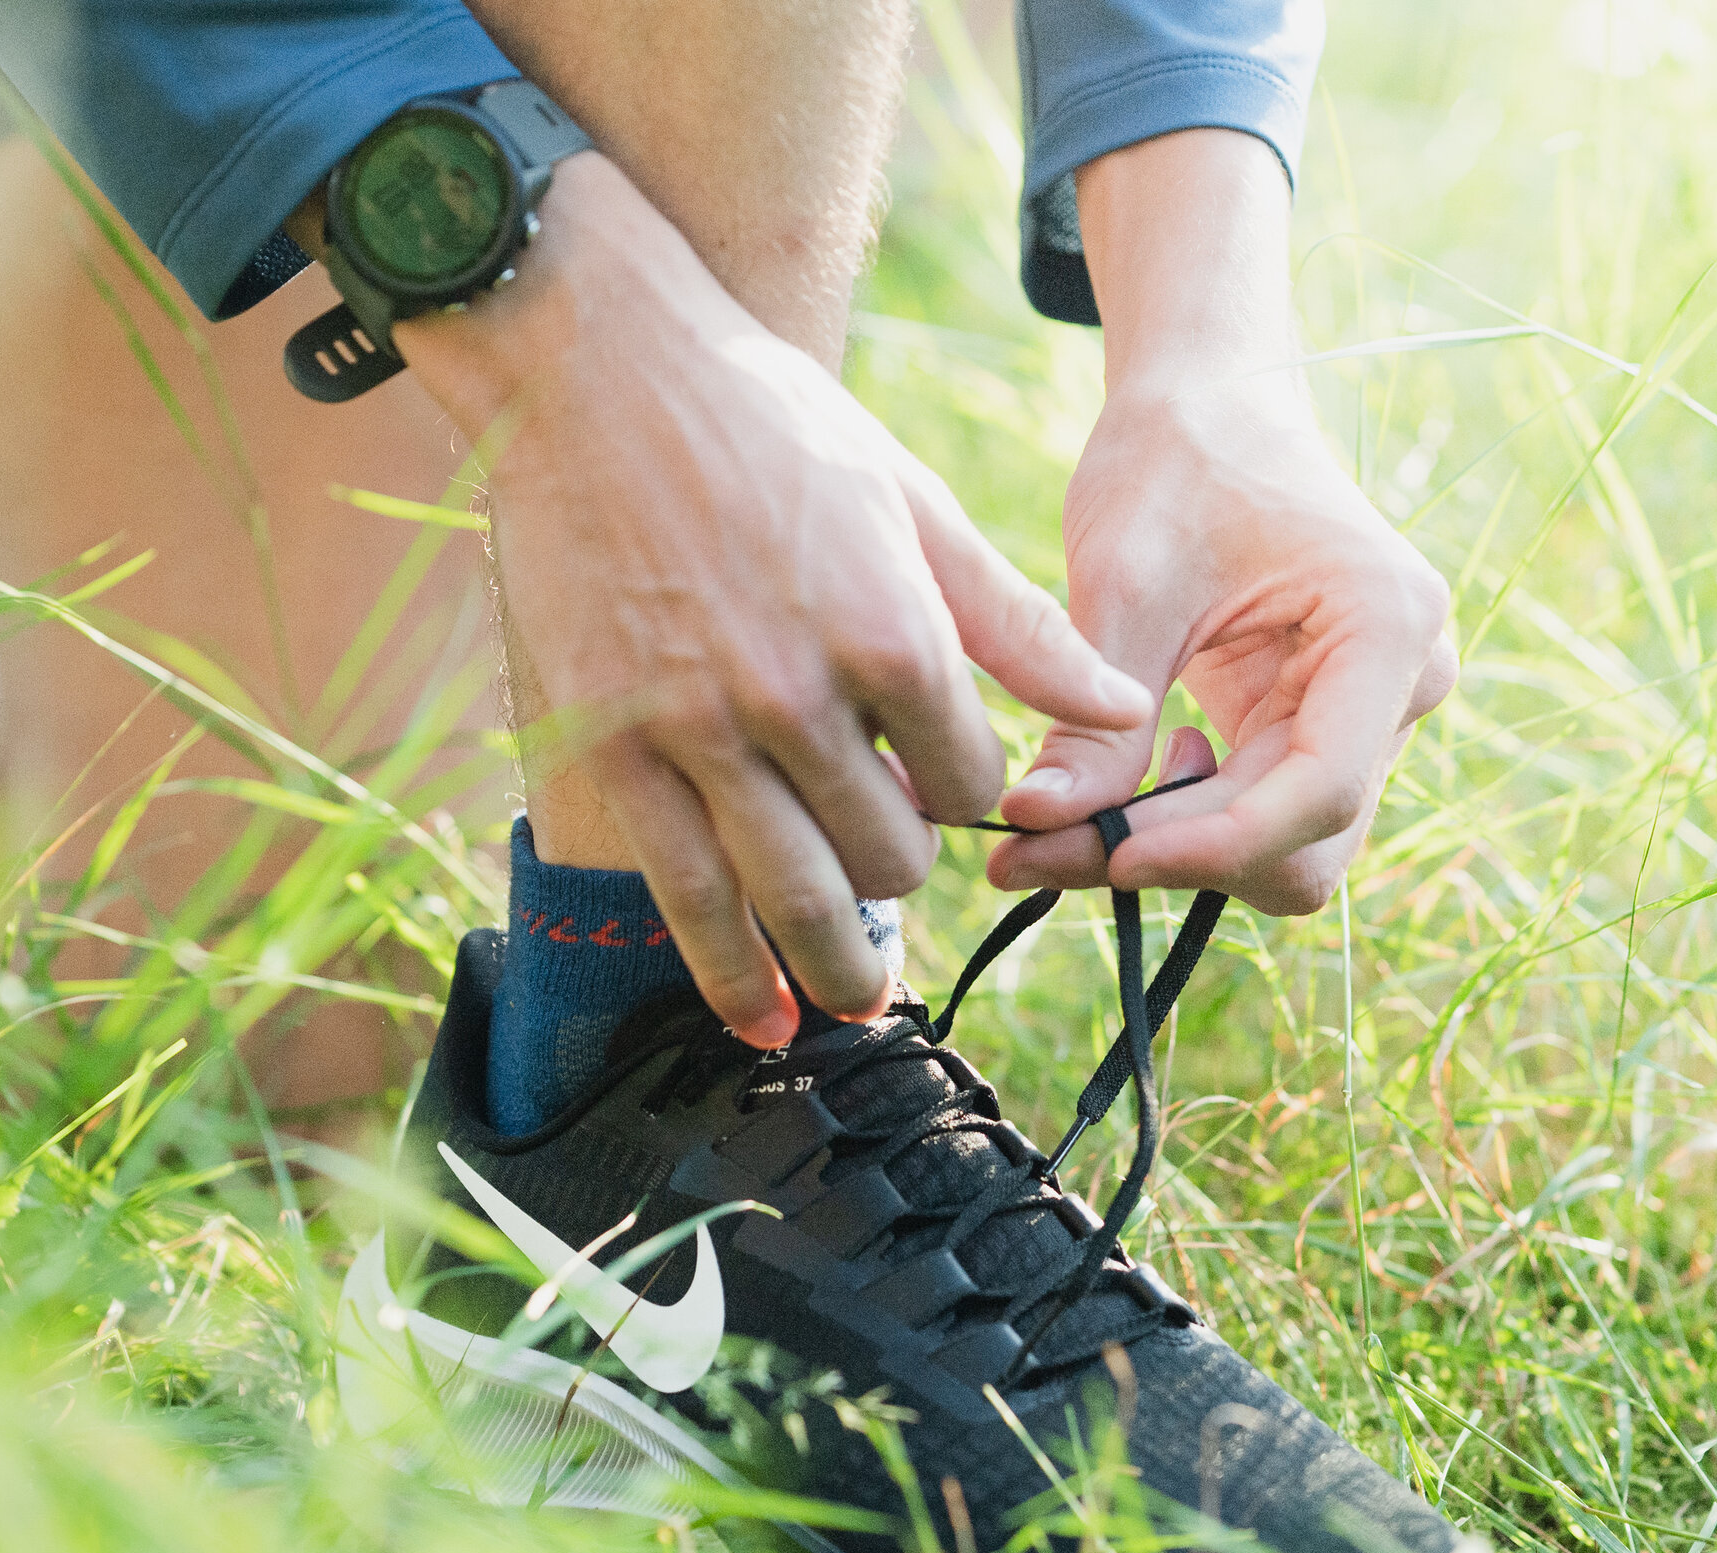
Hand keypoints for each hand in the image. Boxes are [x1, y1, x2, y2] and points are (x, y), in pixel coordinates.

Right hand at [398, 157, 1151, 1042]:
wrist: (595, 370)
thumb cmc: (766, 425)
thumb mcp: (913, 505)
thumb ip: (1014, 622)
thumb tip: (1121, 703)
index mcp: (890, 634)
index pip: (971, 778)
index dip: (971, 788)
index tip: (944, 774)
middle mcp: (798, 701)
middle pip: (892, 856)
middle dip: (908, 869)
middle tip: (893, 860)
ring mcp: (699, 737)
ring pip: (792, 899)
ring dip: (838, 968)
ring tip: (858, 1008)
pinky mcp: (617, 754)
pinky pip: (685, 895)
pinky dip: (728, 972)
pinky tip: (760, 1019)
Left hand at [985, 130, 1455, 915]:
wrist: (1207, 412)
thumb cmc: (1172, 466)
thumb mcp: (1121, 585)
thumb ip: (1092, 719)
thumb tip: (1036, 826)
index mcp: (1384, 625)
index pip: (1321, 791)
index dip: (1212, 844)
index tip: (1102, 853)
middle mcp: (1405, 683)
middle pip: (1307, 843)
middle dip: (1179, 861)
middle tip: (1037, 850)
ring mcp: (1375, 717)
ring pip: (1286, 853)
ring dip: (1175, 857)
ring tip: (1064, 818)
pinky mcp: (1325, 735)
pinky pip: (1263, 824)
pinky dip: (1183, 833)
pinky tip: (1123, 784)